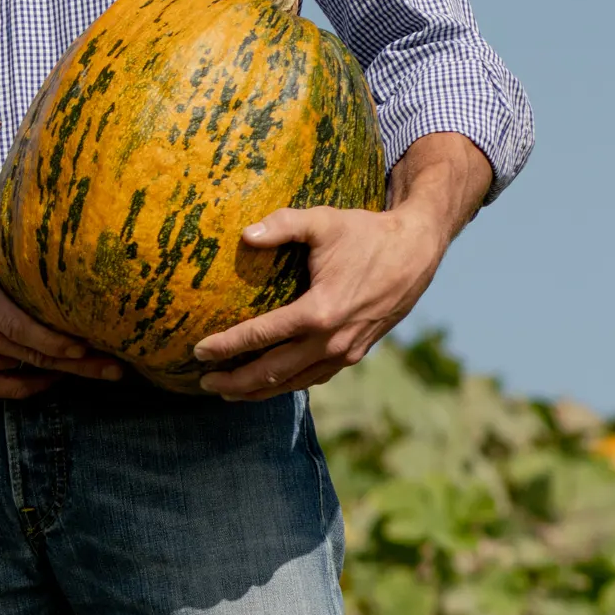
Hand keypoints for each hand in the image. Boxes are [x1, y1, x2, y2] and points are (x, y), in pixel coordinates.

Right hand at [0, 223, 126, 398]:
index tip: (91, 341)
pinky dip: (39, 384)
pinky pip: (13, 390)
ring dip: (67, 374)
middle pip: (35, 355)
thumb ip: (3, 231)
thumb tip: (46, 205)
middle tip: (117, 364)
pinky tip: (62, 377)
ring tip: (104, 370)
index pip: (24, 328)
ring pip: (28, 372)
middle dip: (80, 362)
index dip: (60, 340)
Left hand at [188, 134, 492, 397]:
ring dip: (259, 390)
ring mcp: (346, 351)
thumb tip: (244, 235)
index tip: (198, 351)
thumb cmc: (365, 233)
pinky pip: (315, 377)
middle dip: (236, 382)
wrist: (416, 251)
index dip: (226, 346)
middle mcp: (332, 340)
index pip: (261, 336)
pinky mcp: (356, 353)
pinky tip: (271, 383)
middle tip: (204, 382)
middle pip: (274, 372)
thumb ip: (282, 225)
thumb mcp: (322, 221)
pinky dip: (288, 384)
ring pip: (295, 382)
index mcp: (320, 311)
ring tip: (229, 392)